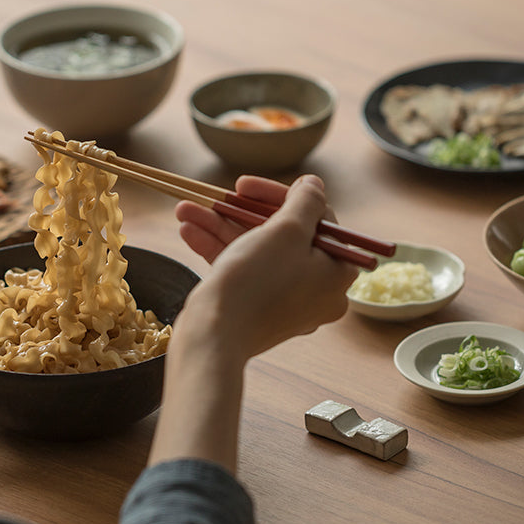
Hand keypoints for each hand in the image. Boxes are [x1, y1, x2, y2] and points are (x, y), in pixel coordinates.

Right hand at [153, 175, 357, 471]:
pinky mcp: (258, 310)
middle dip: (243, 212)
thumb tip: (315, 186)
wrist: (214, 337)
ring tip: (186, 209)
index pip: (319, 221)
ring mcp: (286, 303)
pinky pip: (244, 271)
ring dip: (221, 226)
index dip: (283, 196)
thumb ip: (306, 202)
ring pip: (257, 251)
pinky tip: (189, 230)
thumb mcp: (286, 230)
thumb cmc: (257, 280)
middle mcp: (318, 291)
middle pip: (285, 235)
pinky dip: (219, 250)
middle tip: (221, 195)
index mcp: (337, 274)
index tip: (249, 186)